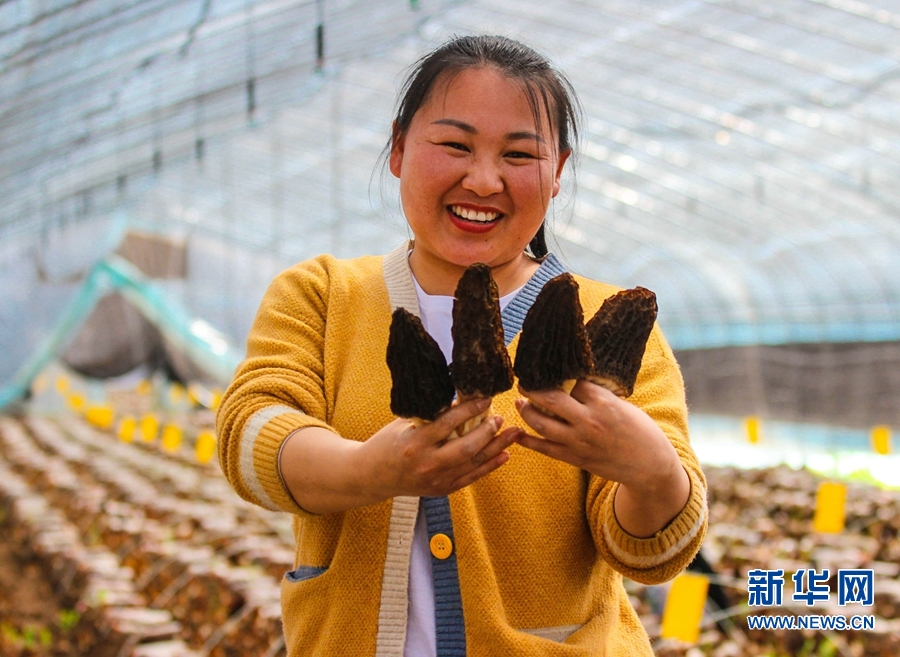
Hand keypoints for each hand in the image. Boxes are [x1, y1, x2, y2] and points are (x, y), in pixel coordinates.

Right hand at [281, 396, 521, 513]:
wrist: (372, 476)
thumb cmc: (387, 443)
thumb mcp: (404, 424)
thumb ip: (431, 415)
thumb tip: (462, 398)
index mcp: (415, 443)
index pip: (448, 424)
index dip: (469, 409)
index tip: (485, 398)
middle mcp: (427, 464)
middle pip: (466, 447)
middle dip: (487, 431)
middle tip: (500, 417)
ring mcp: (436, 480)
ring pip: (473, 463)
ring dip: (496, 448)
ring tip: (514, 433)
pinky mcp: (442, 490)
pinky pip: (471, 478)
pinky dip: (489, 466)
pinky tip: (504, 455)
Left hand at [514, 379, 689, 536]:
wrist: (650, 466)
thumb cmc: (640, 431)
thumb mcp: (623, 406)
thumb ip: (598, 395)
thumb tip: (572, 381)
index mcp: (603, 402)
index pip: (570, 381)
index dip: (556, 374)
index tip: (545, 368)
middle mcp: (588, 421)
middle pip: (550, 399)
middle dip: (532, 388)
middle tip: (523, 381)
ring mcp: (579, 441)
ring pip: (541, 424)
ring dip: (526, 411)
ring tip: (520, 402)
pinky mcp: (575, 459)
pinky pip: (545, 449)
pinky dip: (528, 441)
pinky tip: (518, 434)